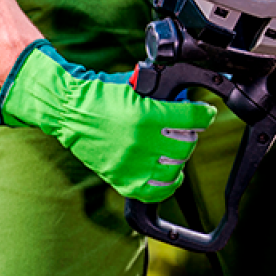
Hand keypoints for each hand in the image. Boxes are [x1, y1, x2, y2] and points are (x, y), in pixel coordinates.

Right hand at [0, 40, 215, 202]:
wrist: (69, 111)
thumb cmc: (103, 94)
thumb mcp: (137, 84)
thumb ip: (164, 93)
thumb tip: (190, 101)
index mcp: (146, 115)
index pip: (192, 119)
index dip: (204, 114)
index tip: (206, 112)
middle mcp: (141, 142)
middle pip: (187, 144)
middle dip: (190, 133)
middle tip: (185, 127)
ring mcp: (133, 165)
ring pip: (175, 167)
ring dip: (178, 155)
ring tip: (173, 146)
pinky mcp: (123, 181)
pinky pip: (157, 191)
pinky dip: (168, 182)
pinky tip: (170, 172)